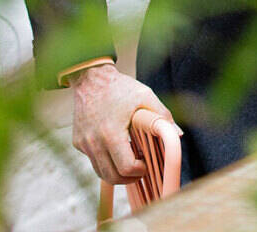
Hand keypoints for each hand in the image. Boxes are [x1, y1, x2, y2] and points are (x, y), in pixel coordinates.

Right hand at [69, 64, 176, 184]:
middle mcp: (93, 142)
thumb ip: (162, 117)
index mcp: (111, 133)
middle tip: (141, 170)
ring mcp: (83, 143)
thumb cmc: (120, 87)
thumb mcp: (145, 96)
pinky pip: (93, 160)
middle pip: (111, 176)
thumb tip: (178, 135)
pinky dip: (106, 161)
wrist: (90, 77)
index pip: (125, 168)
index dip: (139, 171)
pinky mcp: (78, 142)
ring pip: (100, 172)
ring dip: (117, 173)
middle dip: (129, 178)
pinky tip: (117, 150)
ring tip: (130, 163)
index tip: (146, 164)